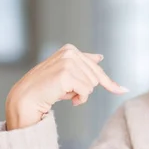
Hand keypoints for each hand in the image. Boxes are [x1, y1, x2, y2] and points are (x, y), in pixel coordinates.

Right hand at [5, 44, 127, 129]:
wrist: (25, 100)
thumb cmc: (45, 88)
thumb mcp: (66, 73)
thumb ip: (83, 65)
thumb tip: (100, 57)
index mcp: (70, 49)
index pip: (96, 68)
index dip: (109, 83)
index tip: (123, 90)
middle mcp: (69, 52)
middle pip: (96, 77)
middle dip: (84, 89)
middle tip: (66, 91)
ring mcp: (67, 61)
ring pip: (92, 85)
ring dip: (80, 94)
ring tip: (61, 92)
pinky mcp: (66, 74)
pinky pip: (86, 92)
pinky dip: (79, 99)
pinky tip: (66, 98)